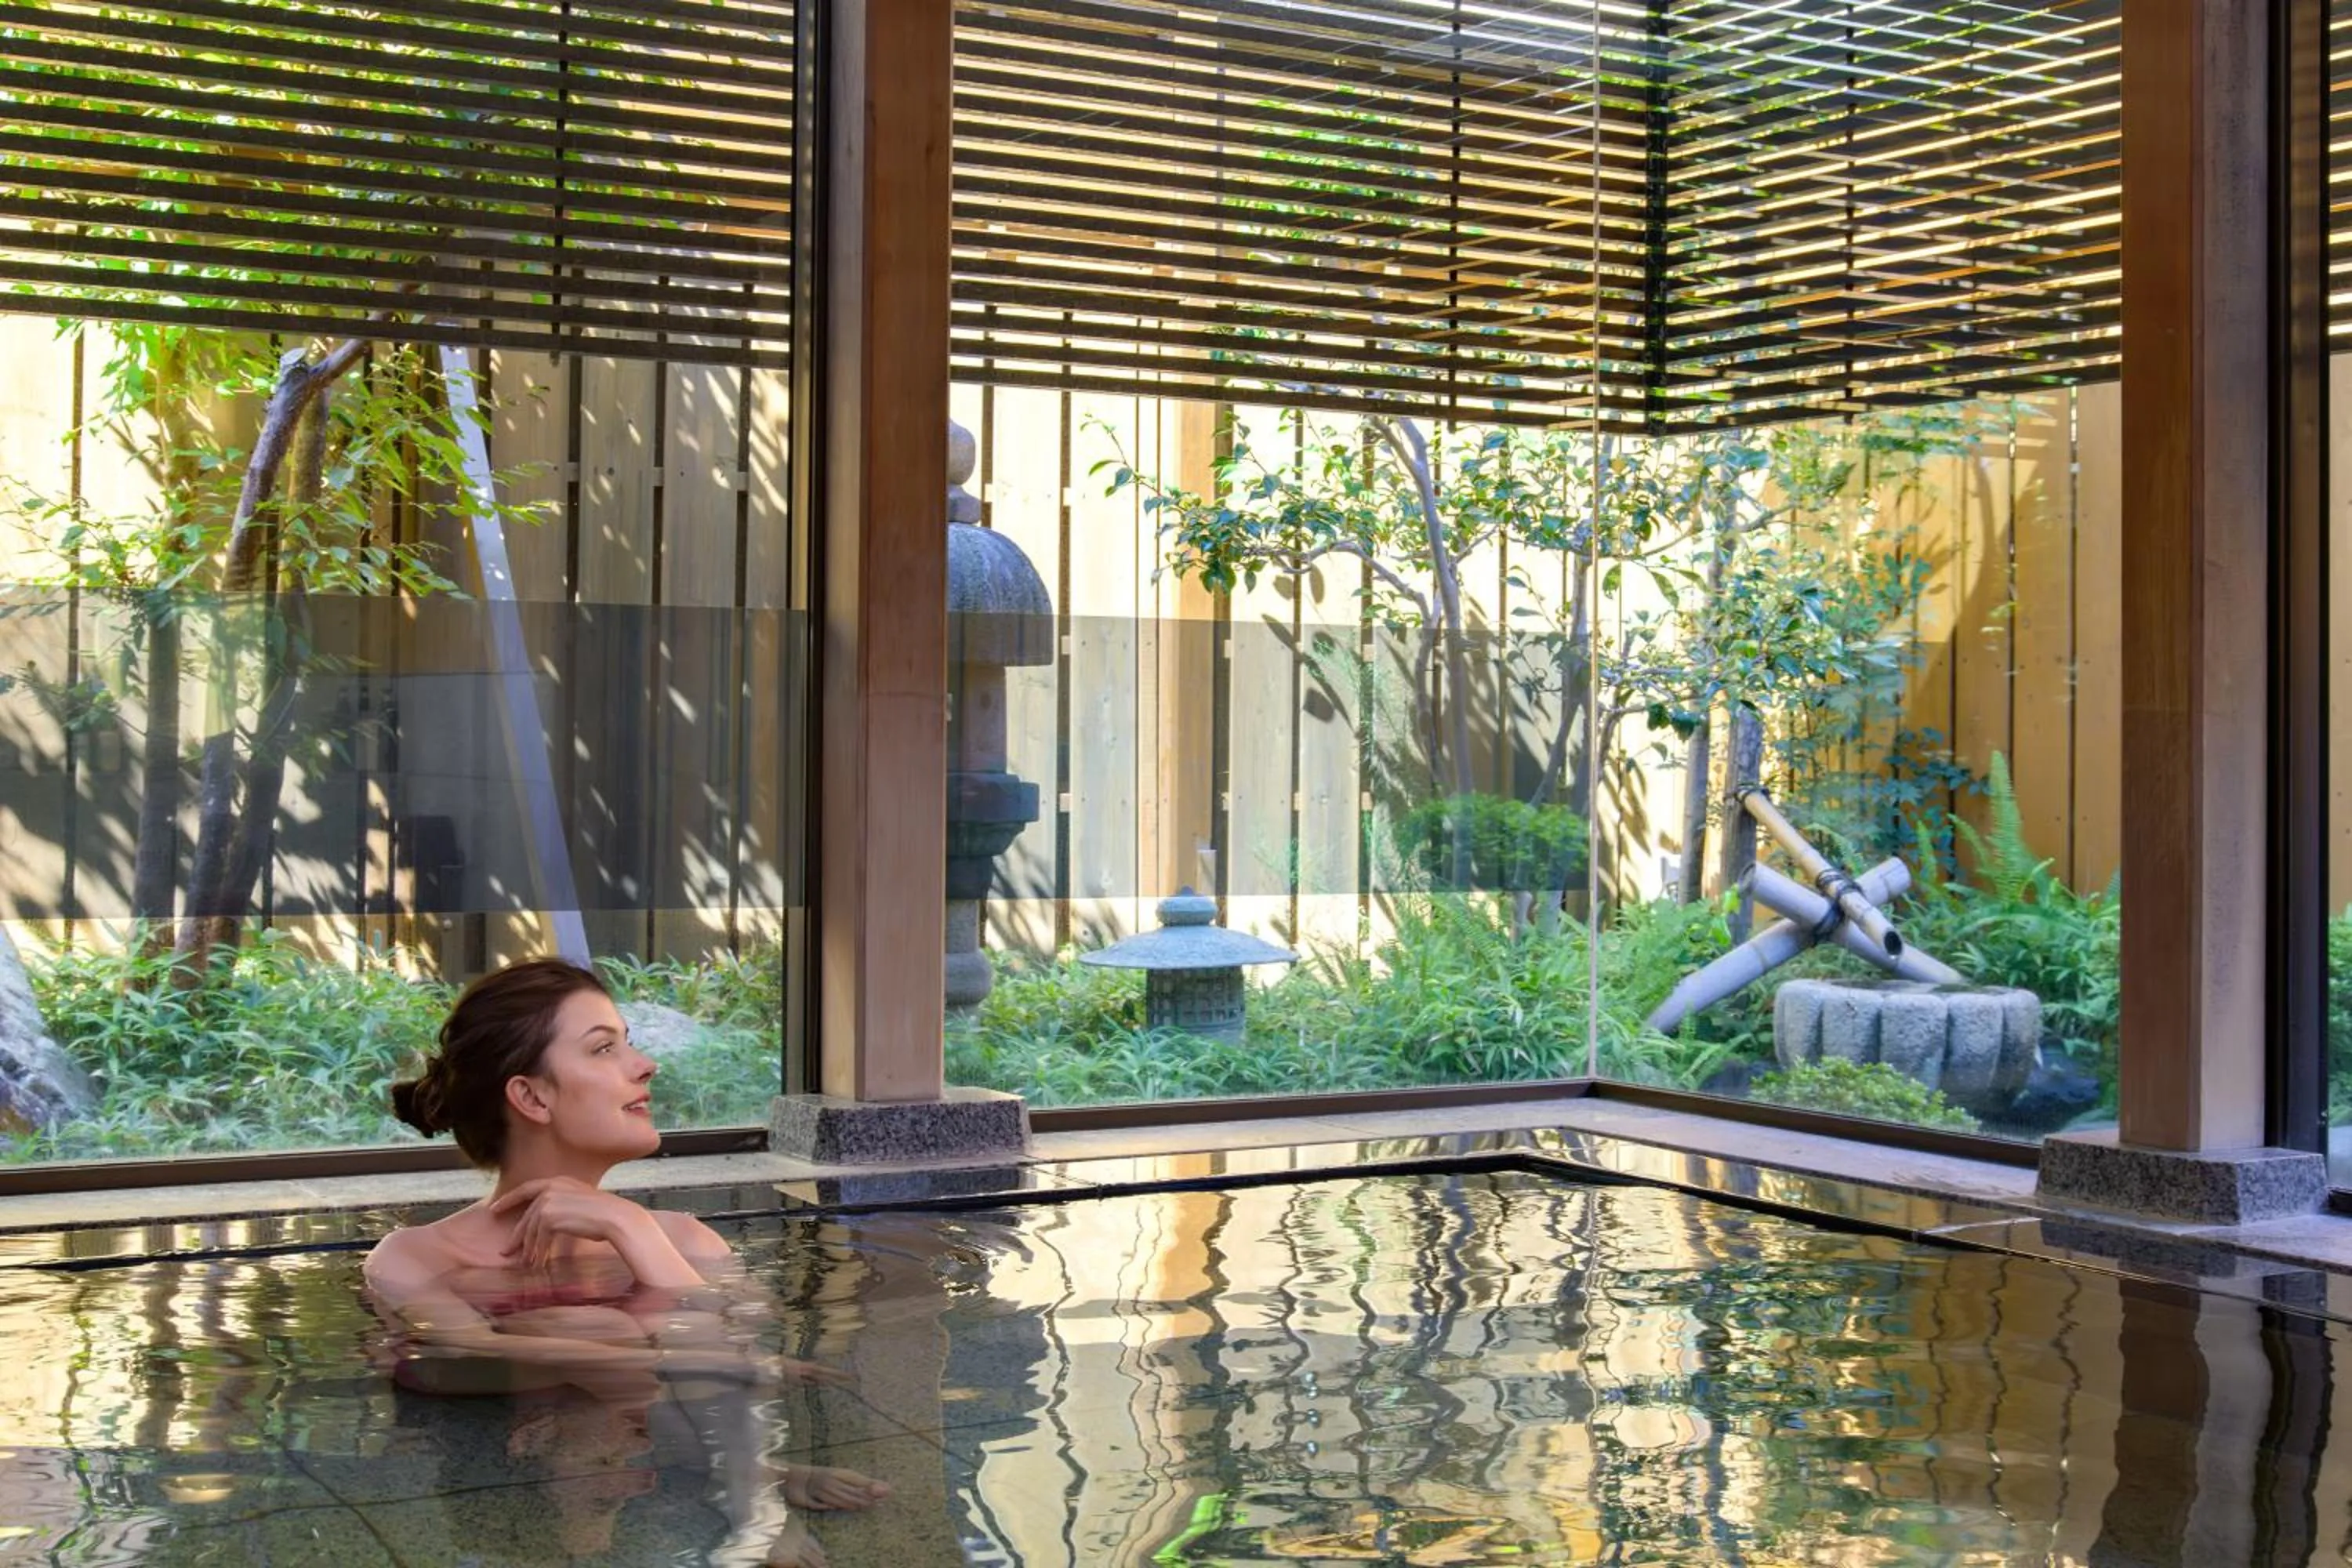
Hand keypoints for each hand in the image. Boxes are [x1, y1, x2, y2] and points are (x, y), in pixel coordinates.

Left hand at [490, 1177, 652, 1269]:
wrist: (616, 1218)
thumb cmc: (605, 1214)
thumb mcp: (580, 1201)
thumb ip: (563, 1205)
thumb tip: (548, 1222)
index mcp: (559, 1180)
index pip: (526, 1189)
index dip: (508, 1199)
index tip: (494, 1209)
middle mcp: (550, 1188)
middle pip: (526, 1216)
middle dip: (516, 1236)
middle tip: (505, 1251)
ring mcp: (548, 1202)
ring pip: (530, 1231)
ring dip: (527, 1250)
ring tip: (524, 1264)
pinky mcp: (549, 1218)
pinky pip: (538, 1240)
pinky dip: (537, 1254)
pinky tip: (538, 1265)